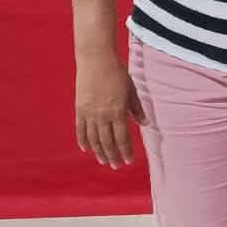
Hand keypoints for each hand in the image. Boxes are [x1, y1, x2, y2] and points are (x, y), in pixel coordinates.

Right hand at [75, 50, 145, 167]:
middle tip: (117, 166)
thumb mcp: (131, 91)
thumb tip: (146, 123)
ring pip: (94, 139)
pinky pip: (80, 129)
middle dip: (113, 156)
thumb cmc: (117, 74)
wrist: (96, 60)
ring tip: (104, 161)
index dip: (126, 151)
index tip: (129, 160)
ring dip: (99, 152)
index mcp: (117, 112)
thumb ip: (137, 109)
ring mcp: (89, 114)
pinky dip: (83, 140)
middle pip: (107, 142)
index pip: (122, 138)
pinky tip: (87, 149)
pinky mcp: (79, 109)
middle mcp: (102, 116)